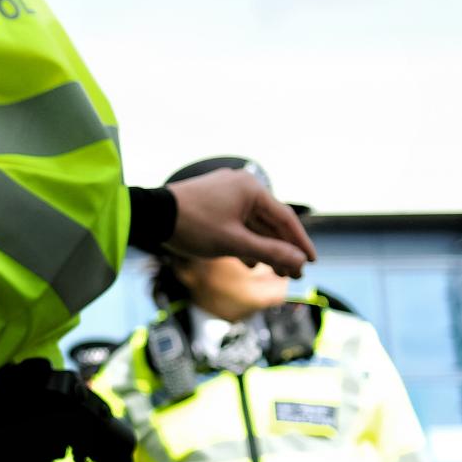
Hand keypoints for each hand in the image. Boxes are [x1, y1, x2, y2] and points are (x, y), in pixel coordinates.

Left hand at [166, 168, 315, 277]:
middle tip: (294, 275)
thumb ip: (269, 252)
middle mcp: (241, 186)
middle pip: (269, 222)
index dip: (300, 243)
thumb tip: (299, 262)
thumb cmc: (193, 226)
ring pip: (253, 224)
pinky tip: (249, 262)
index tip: (311, 261)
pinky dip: (244, 241)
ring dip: (263, 248)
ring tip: (275, 272)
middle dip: (282, 250)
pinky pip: (236, 223)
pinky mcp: (212, 201)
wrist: (150, 216)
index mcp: (251, 189)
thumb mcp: (234, 243)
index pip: (285, 218)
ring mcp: (225, 192)